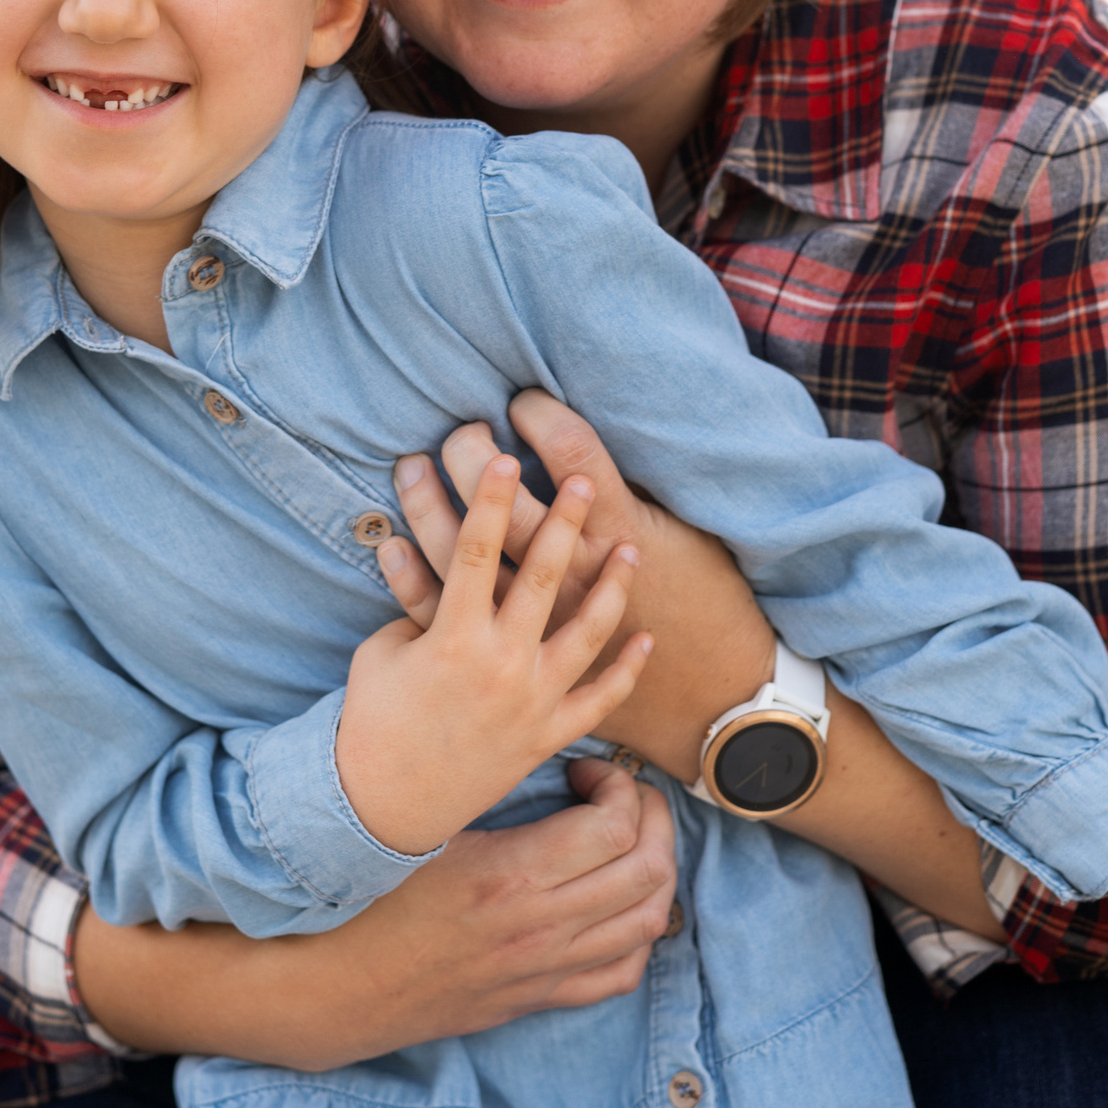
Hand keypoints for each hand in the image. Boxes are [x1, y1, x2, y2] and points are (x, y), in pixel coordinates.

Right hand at [74, 756, 680, 1070]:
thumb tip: (451, 655)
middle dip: (652, 821)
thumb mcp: (405, 812)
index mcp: (508, 873)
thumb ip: (443, 740)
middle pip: (645, 871)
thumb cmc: (359, 885)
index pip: (613, 826)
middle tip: (625, 792)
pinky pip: (619, 975)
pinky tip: (620, 905)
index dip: (619, 785)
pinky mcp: (535, 998)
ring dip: (656, 872)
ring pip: (643, 923)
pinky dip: (636, 938)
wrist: (330, 981)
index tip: (590, 764)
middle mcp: (537, 927)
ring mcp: (541, 970)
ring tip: (633, 838)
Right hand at [339, 454, 652, 854]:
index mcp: (452, 637)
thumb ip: (412, 603)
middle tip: (584, 484)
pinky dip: (625, 669)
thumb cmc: (372, 722)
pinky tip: (645, 638)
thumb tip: (420, 555)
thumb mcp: (382, 651)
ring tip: (631, 547)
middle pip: (543, 576)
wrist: (383, 808)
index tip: (507, 458)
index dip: (492, 500)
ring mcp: (531, 702)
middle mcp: (501, 664)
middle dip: (565, 523)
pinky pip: (599, 699)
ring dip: (613, 587)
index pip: (476, 549)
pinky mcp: (547, 737)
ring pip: (586, 632)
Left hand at [384, 394, 1004, 938]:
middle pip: (502, 499)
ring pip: (463, 557)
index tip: (521, 400)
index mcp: (613, 537)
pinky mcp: (513, 661)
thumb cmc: (710, 610)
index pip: (568, 451)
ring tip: (411, 467)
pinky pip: (448, 619)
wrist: (715, 707)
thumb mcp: (687, 538)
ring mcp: (535, 627)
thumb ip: (635, 496)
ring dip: (430, 506)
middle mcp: (569, 579)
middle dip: (470, 455)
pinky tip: (392, 543)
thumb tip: (584, 453)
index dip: (540, 415)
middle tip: (457, 429)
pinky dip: (412, 578)